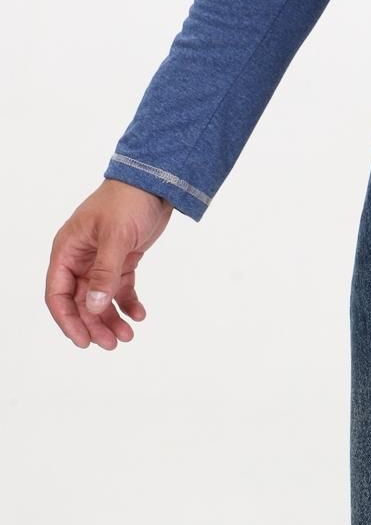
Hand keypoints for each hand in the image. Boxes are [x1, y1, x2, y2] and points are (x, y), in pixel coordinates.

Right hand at [45, 179, 173, 349]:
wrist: (157, 180)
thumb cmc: (128, 200)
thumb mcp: (115, 236)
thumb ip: (104, 273)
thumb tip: (94, 307)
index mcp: (68, 250)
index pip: (58, 294)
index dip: (68, 320)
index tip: (83, 341)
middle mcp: (81, 258)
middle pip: (80, 302)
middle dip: (94, 324)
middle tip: (112, 343)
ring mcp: (101, 260)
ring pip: (100, 298)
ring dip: (111, 318)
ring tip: (127, 335)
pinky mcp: (122, 259)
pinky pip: (120, 288)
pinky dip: (128, 302)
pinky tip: (139, 314)